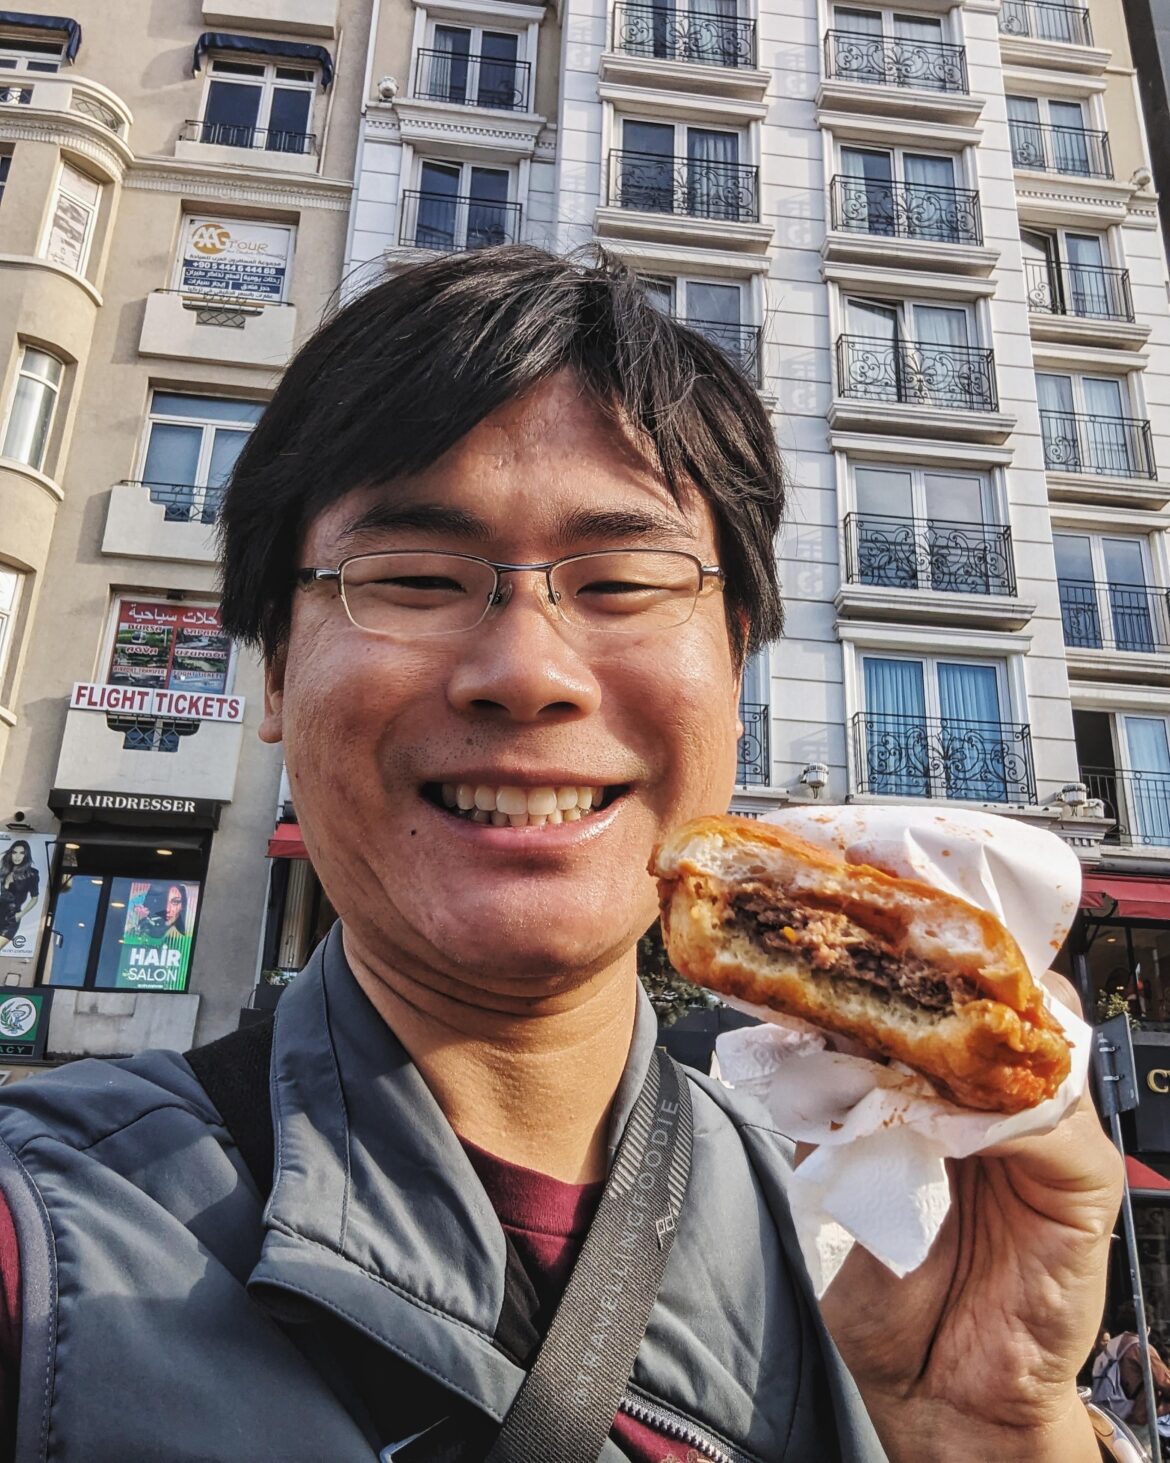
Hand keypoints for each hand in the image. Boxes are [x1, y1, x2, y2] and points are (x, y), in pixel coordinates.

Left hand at [817, 975, 1122, 1462]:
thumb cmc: (893, 1286)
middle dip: (945, 977)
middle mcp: (1001, 1099)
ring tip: (905, 1031)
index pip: (947, 1001)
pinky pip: (1055, 1125)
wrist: (937, 1389)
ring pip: (1030, 1047)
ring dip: (968, 1036)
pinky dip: (1002, 1114)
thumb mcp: (840, 1177)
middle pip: (998, 1003)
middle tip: (883, 961)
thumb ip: (838, 1109)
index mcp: (945, 1089)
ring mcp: (1048, 1134)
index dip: (909, 966)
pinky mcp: (1083, 1182)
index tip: (853, 940)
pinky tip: (952, 1124)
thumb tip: (802, 1040)